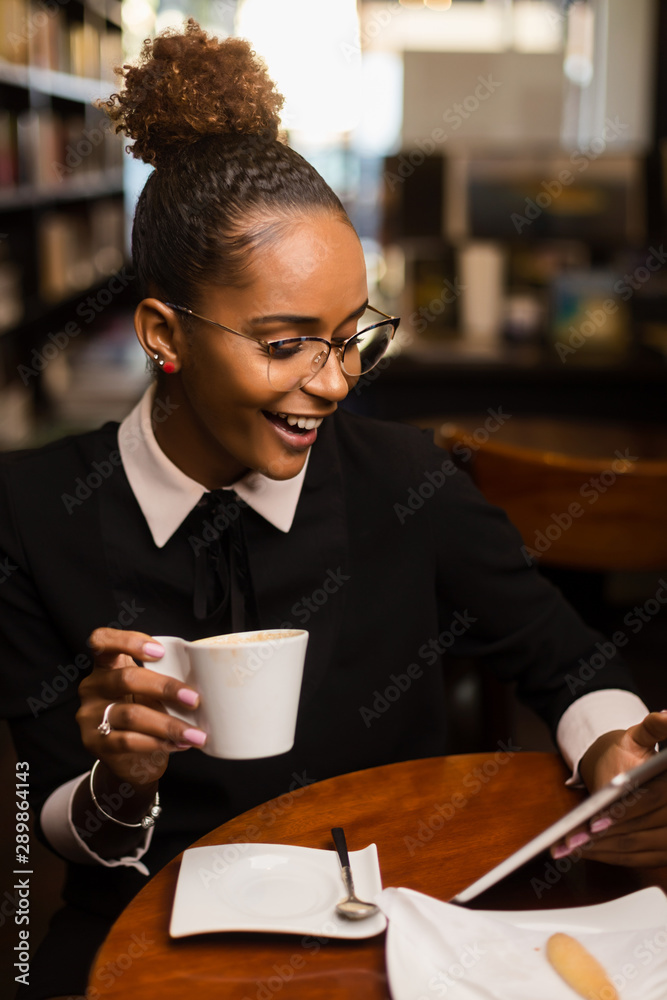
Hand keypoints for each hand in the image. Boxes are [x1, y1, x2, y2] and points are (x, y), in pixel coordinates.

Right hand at [76, 627, 206, 788]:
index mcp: (106, 666)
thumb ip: (162, 679)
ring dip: (168, 724)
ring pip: (131, 714)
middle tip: (194, 699)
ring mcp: (90, 716)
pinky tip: (178, 744)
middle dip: (165, 688)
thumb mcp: (148, 691)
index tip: (160, 651)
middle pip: (126, 679)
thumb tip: (204, 682)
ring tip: (195, 734)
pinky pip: (129, 741)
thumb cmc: (144, 713)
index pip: (102, 641)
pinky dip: (158, 742)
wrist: (128, 759)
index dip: (128, 641)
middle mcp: (93, 687)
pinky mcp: (96, 743)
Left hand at [551, 711, 666, 866]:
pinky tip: (585, 853)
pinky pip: (636, 860)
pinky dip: (610, 858)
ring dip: (602, 852)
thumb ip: (653, 727)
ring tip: (569, 848)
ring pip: (637, 849)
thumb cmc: (633, 753)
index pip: (652, 801)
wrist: (634, 771)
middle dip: (604, 839)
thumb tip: (665, 716)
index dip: (624, 813)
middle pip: (641, 831)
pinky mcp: (663, 852)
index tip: (593, 822)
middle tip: (571, 841)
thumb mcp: (639, 735)